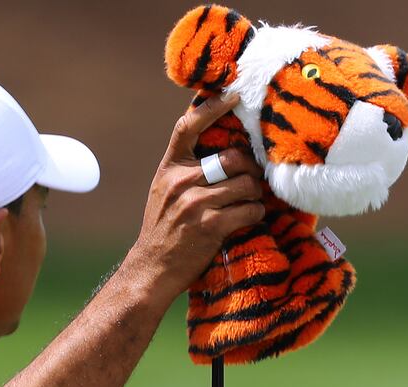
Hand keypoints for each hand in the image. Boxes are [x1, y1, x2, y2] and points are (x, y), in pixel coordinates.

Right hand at [124, 94, 264, 303]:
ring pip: (246, 184)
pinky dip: (255, 213)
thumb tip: (223, 150)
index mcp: (169, 168)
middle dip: (250, 169)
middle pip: (232, 158)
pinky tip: (249, 218)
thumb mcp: (165, 191)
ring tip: (251, 201)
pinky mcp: (211, 225)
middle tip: (254, 178)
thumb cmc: (163, 229)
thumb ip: (186, 170)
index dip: (212, 108)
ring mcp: (195, 203)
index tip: (233, 96)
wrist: (151, 268)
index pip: (187, 127)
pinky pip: (250, 209)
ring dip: (256, 194)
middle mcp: (181, 181)